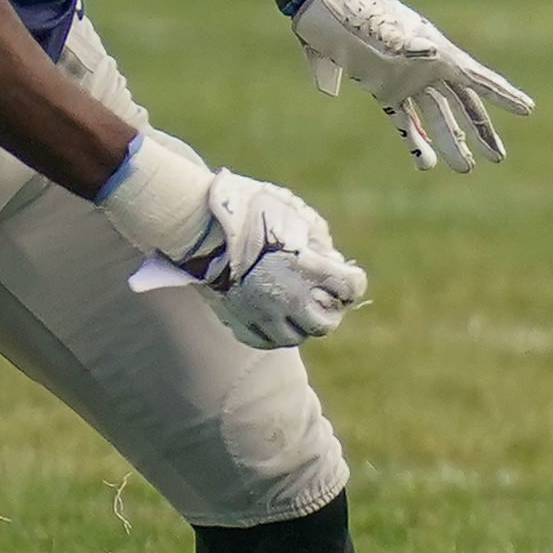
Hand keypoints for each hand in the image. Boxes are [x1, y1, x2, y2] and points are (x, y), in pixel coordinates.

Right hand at [96, 134, 370, 349]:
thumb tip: (333, 261)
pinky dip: (274, 332)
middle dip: (330, 309)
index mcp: (308, 269)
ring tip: (296, 305)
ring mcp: (261, 314)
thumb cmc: (249, 211)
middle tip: (322, 295)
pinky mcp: (237, 322)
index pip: (353, 288)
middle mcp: (288, 299)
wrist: (199, 225)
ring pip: (295, 337)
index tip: (344, 273)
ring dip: (302, 323)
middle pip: (326, 323)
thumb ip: (319, 240)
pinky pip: (264, 341)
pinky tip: (273, 316)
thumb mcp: (294, 214)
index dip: (352, 279)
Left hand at [293, 0, 533, 171]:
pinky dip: (415, 141)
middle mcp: (426, 67)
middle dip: (480, 132)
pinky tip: (426, 164)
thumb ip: (405, 41)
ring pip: (437, 116)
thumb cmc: (356, 10)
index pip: (476, 78)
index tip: (528, 109)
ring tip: (464, 169)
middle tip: (499, 158)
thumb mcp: (383, 25)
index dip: (502, 95)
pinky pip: (404, 120)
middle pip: (462, 104)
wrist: (322, 1)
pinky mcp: (383, 89)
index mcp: (435, 50)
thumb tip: (428, 52)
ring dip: (450, 142)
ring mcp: (406, 80)